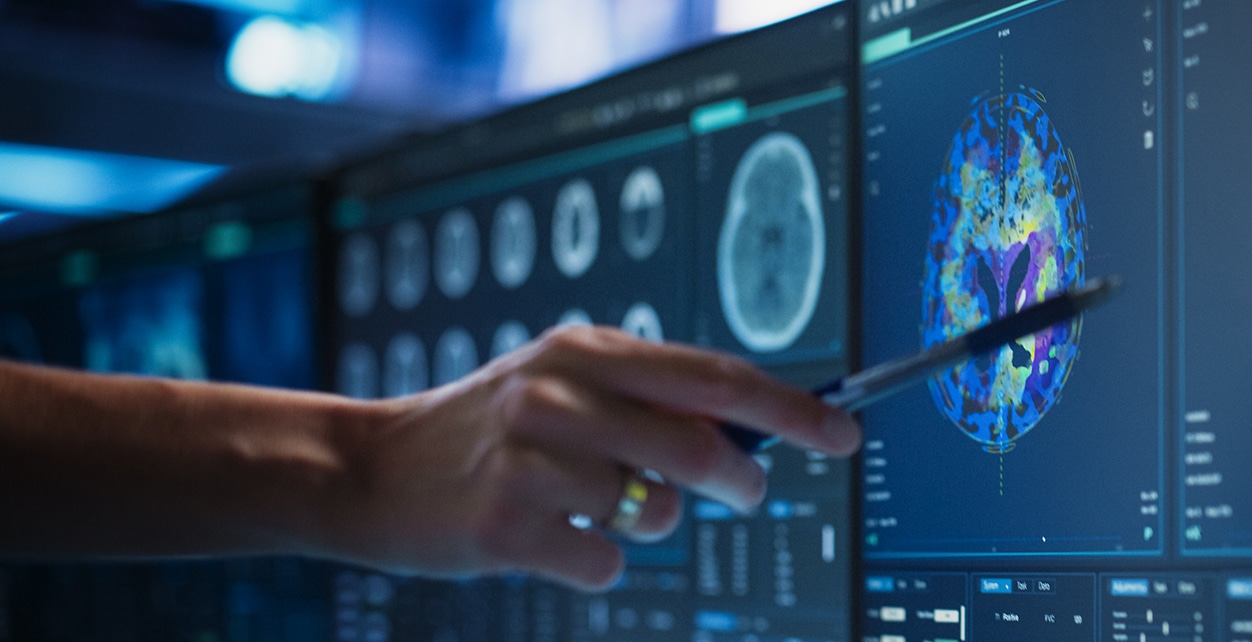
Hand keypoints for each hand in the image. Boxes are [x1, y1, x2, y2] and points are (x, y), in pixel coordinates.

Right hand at [318, 326, 860, 591]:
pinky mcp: (506, 524)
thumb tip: (757, 431)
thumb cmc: (486, 429)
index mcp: (587, 351)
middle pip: (700, 446)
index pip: (716, 377)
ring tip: (597, 506)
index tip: (844, 432)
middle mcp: (560, 393)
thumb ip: (651, 397)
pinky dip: (597, 560)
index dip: (791, 408)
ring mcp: (530, 457)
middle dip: (740, 478)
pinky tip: (554, 538)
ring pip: (656, 511)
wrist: (368, 470)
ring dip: (650, 522)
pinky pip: (607, 560)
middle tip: (744, 490)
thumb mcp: (562, 383)